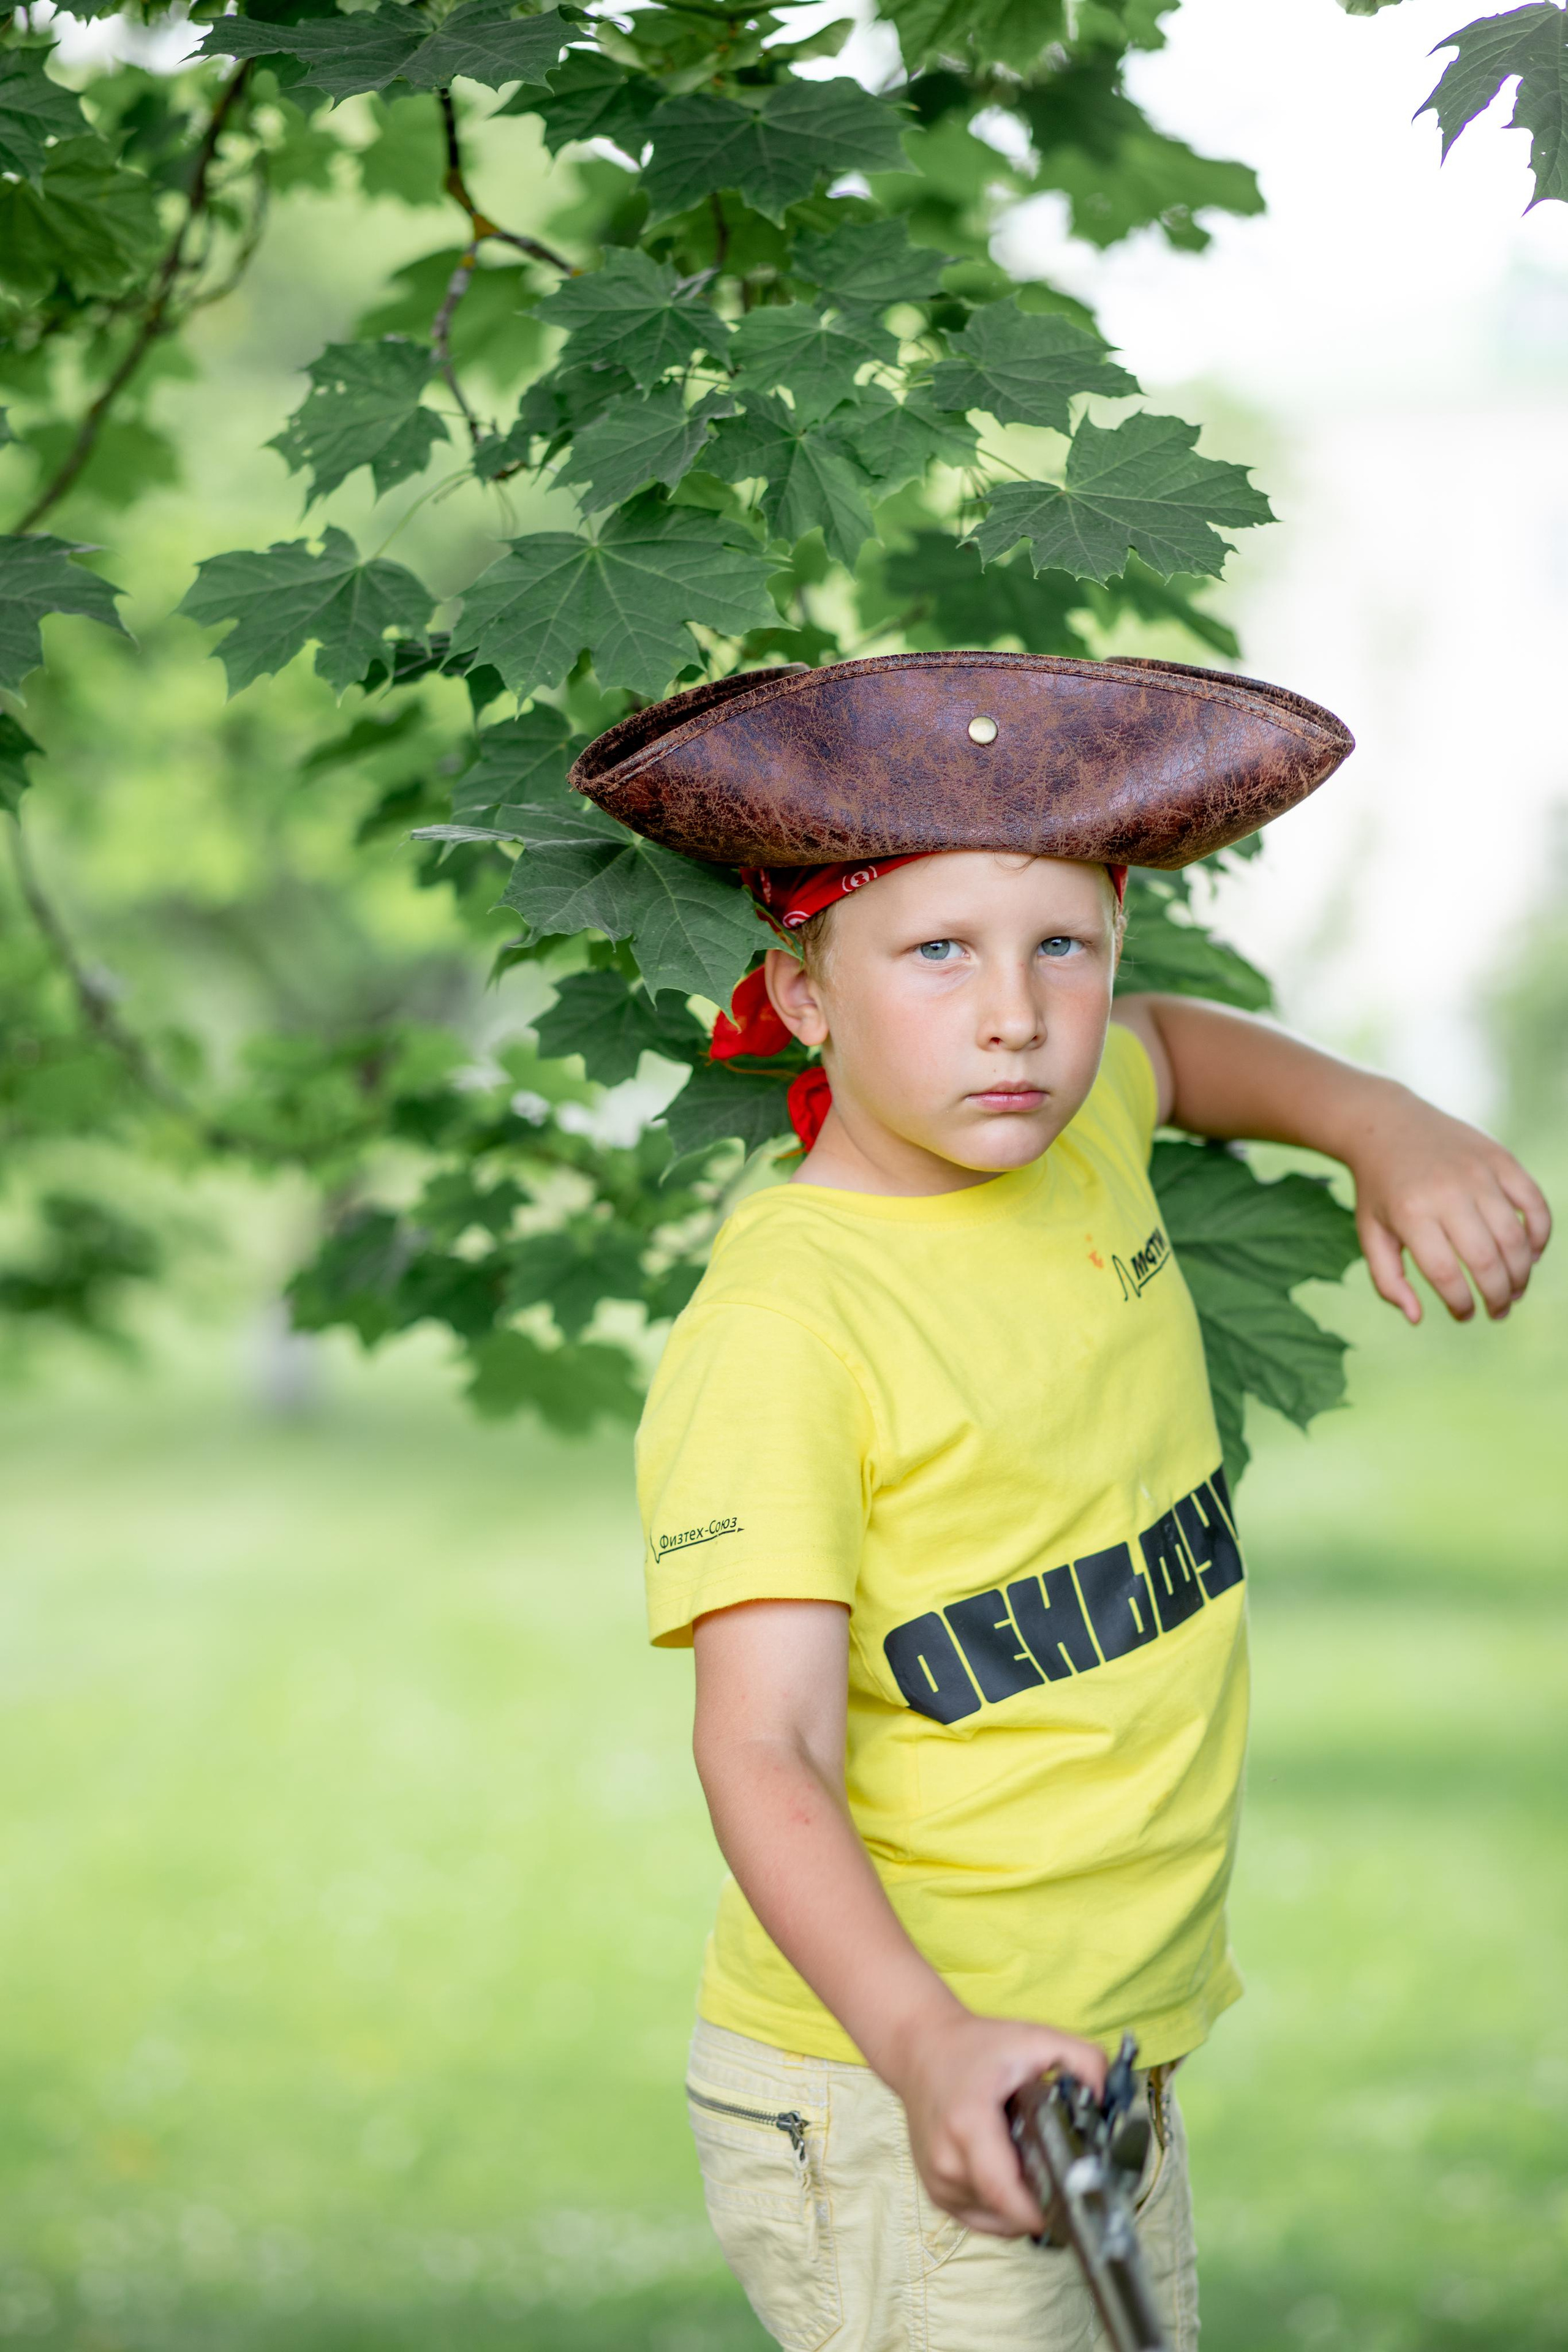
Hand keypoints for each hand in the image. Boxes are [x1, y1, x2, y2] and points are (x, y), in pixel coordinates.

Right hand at [884, 2007, 1106, 2237]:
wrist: (921, 2049)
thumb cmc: (978, 2046)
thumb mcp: (1034, 2039)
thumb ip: (1082, 2060)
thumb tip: (1108, 2101)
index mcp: (967, 2124)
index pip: (1003, 2190)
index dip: (1041, 2208)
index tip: (1073, 2202)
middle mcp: (947, 2160)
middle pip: (1006, 2210)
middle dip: (1042, 2203)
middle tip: (1064, 2177)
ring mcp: (938, 2181)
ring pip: (997, 2220)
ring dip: (1021, 2205)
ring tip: (1031, 2164)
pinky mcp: (936, 2193)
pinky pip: (982, 2218)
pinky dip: (1003, 2207)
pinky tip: (1012, 2174)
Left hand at [1347, 1089, 1550, 1322]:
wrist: (1388, 1125)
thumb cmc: (1380, 1190)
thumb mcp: (1370, 1234)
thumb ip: (1387, 1280)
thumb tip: (1417, 1319)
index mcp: (1410, 1213)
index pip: (1446, 1273)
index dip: (1461, 1303)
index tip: (1465, 1316)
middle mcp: (1447, 1192)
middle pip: (1486, 1258)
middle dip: (1498, 1296)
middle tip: (1498, 1312)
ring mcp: (1478, 1172)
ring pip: (1515, 1235)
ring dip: (1522, 1272)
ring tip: (1515, 1291)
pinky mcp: (1501, 1158)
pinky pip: (1534, 1201)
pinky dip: (1540, 1233)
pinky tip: (1532, 1255)